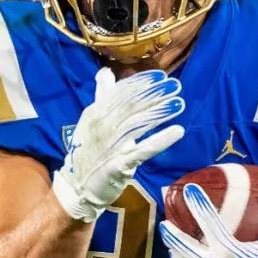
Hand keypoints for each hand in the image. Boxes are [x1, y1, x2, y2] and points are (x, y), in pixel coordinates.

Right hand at [51, 67, 184, 222]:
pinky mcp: (119, 164)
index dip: (141, 84)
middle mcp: (101, 126)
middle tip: (175, 85)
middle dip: (154, 94)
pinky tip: (177, 131)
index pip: (121, 93)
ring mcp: (110, 146)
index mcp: (95, 113)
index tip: (161, 76)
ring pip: (138, 125)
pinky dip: (161, 140)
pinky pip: (142, 150)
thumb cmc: (89, 150)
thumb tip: (106, 71)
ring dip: (160, 113)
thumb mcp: (92, 120)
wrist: (77, 186)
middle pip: (131, 106)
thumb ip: (102, 96)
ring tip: (179, 102)